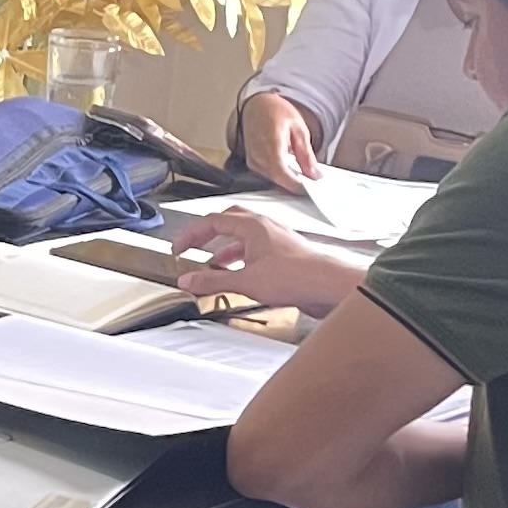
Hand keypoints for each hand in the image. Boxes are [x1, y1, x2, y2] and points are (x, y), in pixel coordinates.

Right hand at [172, 206, 368, 313]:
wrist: (329, 286)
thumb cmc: (298, 276)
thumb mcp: (245, 281)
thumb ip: (212, 280)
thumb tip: (188, 279)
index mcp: (253, 226)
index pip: (212, 221)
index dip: (190, 234)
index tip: (178, 248)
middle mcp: (265, 229)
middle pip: (227, 222)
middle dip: (206, 235)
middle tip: (191, 246)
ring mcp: (275, 241)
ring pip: (242, 238)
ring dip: (223, 249)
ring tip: (211, 264)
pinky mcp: (283, 256)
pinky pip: (254, 252)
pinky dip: (239, 260)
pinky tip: (237, 275)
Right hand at [236, 93, 322, 192]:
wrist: (258, 105)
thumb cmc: (276, 112)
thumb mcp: (299, 129)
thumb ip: (306, 155)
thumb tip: (314, 175)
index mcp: (271, 145)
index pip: (283, 175)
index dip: (298, 186)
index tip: (312, 189)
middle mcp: (258, 155)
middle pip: (278, 180)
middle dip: (296, 184)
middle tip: (312, 182)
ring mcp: (252, 160)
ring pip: (273, 180)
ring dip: (288, 180)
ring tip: (303, 175)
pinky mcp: (251, 163)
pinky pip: (267, 175)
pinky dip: (280, 175)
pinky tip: (290, 171)